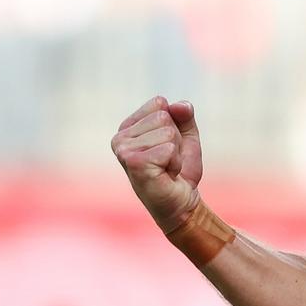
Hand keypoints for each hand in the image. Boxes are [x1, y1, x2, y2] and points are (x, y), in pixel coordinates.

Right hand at [110, 96, 202, 231]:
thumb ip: (184, 116)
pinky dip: (175, 162)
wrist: (181, 202)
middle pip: (164, 117)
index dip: (174, 124)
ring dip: (175, 152)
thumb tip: (178, 104)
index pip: (159, 103)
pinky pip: (168, 149)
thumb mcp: (186, 137)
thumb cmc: (179, 170)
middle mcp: (119, 137)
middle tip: (168, 160)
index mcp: (128, 127)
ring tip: (165, 167)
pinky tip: (165, 174)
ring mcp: (123, 151)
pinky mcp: (134, 163)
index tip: (167, 146)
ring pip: (168, 132)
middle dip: (176, 140)